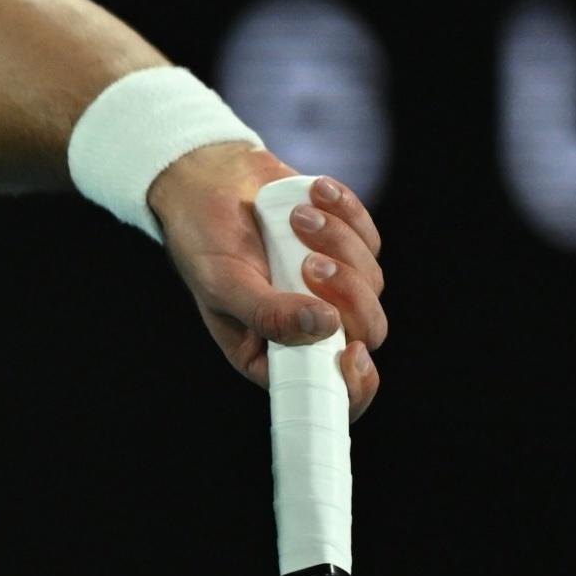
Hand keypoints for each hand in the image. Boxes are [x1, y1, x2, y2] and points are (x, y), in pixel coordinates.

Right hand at [145, 145, 389, 419]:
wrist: (208, 182)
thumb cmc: (204, 241)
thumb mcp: (223, 283)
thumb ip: (268, 313)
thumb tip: (325, 327)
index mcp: (276, 353)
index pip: (331, 392)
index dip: (353, 383)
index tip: (349, 350)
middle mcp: (310, 327)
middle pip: (366, 331)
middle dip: (348, 294)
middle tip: (309, 262)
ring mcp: (333, 288)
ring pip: (371, 280)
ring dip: (337, 242)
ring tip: (296, 216)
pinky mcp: (346, 247)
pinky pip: (369, 237)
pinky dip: (346, 213)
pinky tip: (314, 195)